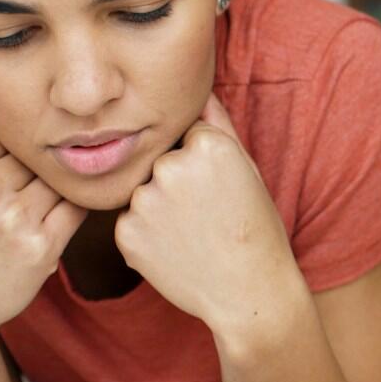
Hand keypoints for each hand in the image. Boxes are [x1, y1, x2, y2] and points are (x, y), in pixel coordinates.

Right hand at [0, 125, 85, 335]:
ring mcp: (13, 217)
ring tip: (47, 203)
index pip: (10, 133)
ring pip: (59, 180)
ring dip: (60, 189)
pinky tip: (63, 214)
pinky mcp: (40, 245)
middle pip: (36, 156)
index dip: (21, 149)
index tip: (18, 168)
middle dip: (41, 170)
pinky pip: (76, 208)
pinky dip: (75, 208)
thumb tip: (26, 104)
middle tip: (37, 187)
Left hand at [115, 95, 306, 335]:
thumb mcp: (247, 168)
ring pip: (142, 192)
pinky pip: (128, 222)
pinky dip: (145, 235)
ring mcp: (143, 202)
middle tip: (207, 216)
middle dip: (176, 183)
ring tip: (192, 234)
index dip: (204, 165)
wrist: (250, 293)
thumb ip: (218, 123)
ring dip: (158, 208)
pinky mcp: (124, 234)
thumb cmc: (256, 228)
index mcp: (206, 145)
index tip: (221, 191)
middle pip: (161, 162)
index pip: (187, 137)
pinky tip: (175, 250)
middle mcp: (170, 167)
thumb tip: (197, 88)